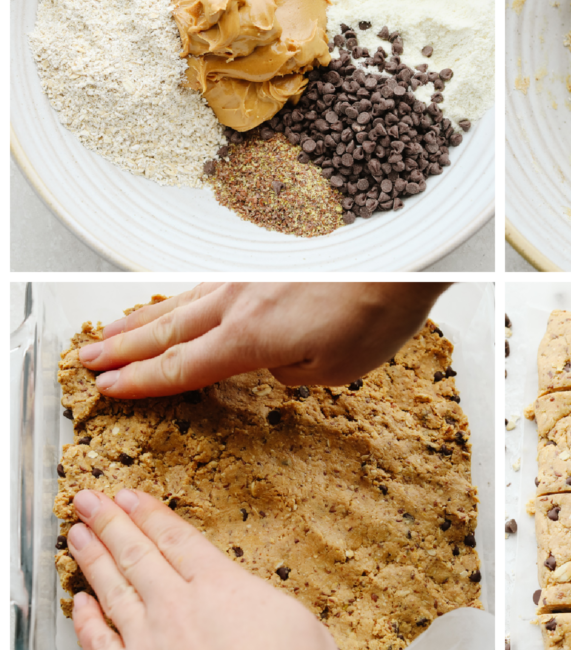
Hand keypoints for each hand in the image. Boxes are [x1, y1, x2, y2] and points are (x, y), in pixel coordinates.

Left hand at [67, 488, 363, 649]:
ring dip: (91, 557)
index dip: (150, 514)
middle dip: (109, 521)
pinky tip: (80, 602)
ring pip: (111, 589)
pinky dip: (85, 618)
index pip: (177, 539)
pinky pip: (97, 644)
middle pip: (136, 554)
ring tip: (76, 535)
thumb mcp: (305, 631)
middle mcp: (180, 610)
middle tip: (90, 500)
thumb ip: (268, 607)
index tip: (132, 497)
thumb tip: (258, 605)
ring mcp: (149, 649)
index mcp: (225, 588)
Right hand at [78, 282, 449, 397]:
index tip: (109, 390)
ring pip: (182, 301)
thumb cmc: (377, 313)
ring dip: (142, 319)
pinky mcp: (267, 261)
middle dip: (123, 349)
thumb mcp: (333, 368)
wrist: (405, 259)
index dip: (142, 382)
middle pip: (168, 330)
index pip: (182, 367)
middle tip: (86, 360)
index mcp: (251, 337)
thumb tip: (270, 360)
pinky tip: (175, 301)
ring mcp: (251, 276)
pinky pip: (208, 282)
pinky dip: (180, 296)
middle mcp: (240, 301)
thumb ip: (287, 369)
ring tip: (110, 331)